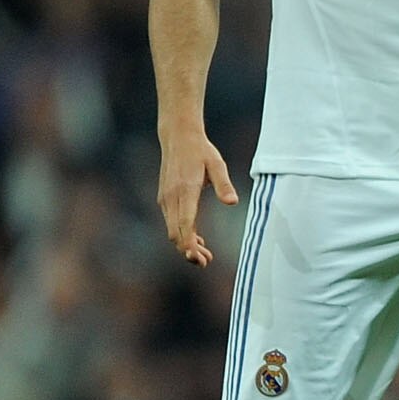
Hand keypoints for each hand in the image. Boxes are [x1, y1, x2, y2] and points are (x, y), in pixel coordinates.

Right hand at [158, 125, 238, 265]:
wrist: (178, 137)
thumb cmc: (201, 151)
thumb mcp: (217, 164)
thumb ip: (224, 184)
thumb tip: (232, 202)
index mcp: (185, 190)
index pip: (184, 223)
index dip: (189, 243)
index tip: (197, 257)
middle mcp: (171, 198)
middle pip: (175, 233)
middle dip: (189, 251)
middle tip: (207, 262)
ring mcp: (166, 199)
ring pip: (172, 230)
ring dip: (186, 245)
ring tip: (205, 256)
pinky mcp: (165, 199)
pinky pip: (172, 223)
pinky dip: (183, 234)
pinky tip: (197, 239)